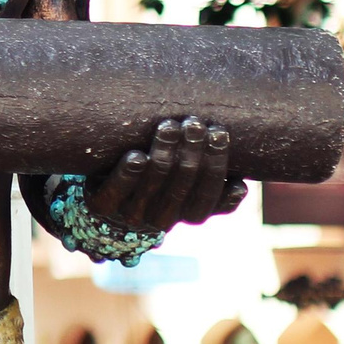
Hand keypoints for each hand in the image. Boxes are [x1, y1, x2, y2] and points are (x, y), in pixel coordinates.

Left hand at [86, 115, 247, 231]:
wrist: (111, 199)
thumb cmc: (161, 183)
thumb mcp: (188, 188)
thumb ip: (214, 189)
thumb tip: (240, 186)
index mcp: (188, 215)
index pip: (208, 194)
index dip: (215, 165)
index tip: (219, 133)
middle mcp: (161, 220)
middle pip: (181, 186)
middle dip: (190, 153)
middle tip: (194, 123)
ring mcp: (130, 214)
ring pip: (152, 184)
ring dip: (163, 154)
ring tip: (170, 126)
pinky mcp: (103, 205)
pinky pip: (116, 190)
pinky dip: (128, 173)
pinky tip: (137, 155)